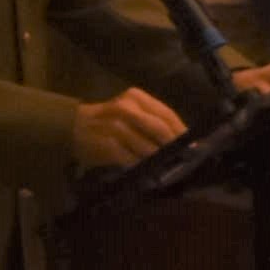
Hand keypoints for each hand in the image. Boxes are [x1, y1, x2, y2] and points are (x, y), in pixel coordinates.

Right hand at [72, 85, 187, 169]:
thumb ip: (152, 122)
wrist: (72, 128)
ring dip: (161, 160)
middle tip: (187, 160)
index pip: (167, 114)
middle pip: (161, 129)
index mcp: (135, 97)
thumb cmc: (107, 122)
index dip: (183, 131)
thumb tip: (184, 141)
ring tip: (170, 169)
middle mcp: (126, 108)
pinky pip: (132, 159)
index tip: (196, 146)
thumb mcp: (129, 113)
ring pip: (148, 147)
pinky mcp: (107, 144)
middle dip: (175, 147)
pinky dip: (143, 167)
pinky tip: (148, 172)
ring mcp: (115, 126)